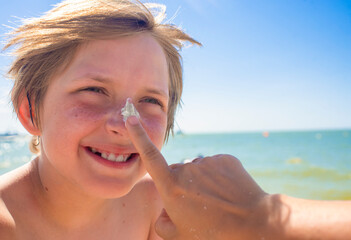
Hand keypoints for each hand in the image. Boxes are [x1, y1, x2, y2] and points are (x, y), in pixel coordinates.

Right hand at [125, 116, 270, 239]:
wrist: (254, 223)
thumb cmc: (213, 234)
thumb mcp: (179, 237)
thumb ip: (162, 224)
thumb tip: (165, 212)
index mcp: (172, 187)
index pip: (150, 157)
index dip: (139, 137)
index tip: (132, 119)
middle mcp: (187, 170)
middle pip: (178, 173)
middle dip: (182, 186)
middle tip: (198, 207)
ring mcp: (207, 162)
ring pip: (198, 170)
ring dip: (202, 182)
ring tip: (217, 201)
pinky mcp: (225, 159)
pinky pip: (215, 166)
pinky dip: (218, 177)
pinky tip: (228, 192)